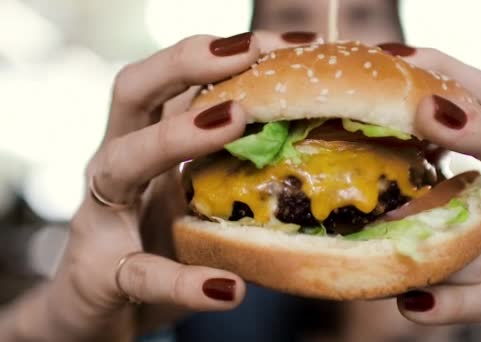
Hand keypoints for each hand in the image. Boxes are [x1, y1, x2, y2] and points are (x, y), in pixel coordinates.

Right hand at [7, 31, 317, 341]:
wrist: (98, 315)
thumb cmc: (158, 245)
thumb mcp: (197, 200)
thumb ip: (238, 174)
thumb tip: (323, 159)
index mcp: (147, 142)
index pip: (176, 80)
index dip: (225, 53)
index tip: (292, 41)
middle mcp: (119, 165)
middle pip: (134, 91)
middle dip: (186, 61)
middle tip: (248, 49)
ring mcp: (104, 217)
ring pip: (123, 161)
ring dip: (176, 135)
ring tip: (235, 119)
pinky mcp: (102, 275)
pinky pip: (141, 273)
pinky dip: (184, 281)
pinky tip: (227, 288)